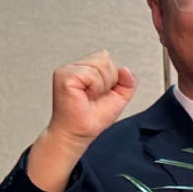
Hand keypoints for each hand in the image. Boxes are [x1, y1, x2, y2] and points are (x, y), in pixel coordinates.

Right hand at [29, 51, 137, 191]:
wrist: (78, 133)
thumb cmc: (92, 117)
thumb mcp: (119, 97)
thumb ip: (128, 82)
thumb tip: (126, 69)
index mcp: (84, 68)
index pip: (107, 58)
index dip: (112, 78)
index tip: (100, 93)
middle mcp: (74, 66)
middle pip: (106, 60)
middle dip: (109, 82)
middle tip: (95, 96)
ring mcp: (67, 70)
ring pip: (101, 65)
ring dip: (102, 86)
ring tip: (90, 97)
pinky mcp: (65, 76)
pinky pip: (92, 74)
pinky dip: (95, 88)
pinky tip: (85, 96)